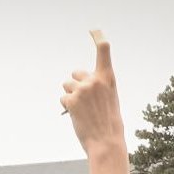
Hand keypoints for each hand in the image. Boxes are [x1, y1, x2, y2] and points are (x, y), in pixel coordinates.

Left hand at [60, 30, 125, 158]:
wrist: (106, 142)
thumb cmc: (109, 124)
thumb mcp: (110, 99)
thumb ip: (98, 87)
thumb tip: (80, 84)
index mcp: (108, 78)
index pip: (103, 51)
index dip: (98, 37)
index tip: (93, 30)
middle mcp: (95, 80)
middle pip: (76, 73)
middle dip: (76, 84)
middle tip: (85, 103)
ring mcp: (82, 89)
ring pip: (67, 86)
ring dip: (70, 96)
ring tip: (82, 111)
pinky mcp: (71, 100)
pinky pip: (63, 98)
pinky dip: (67, 107)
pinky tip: (76, 116)